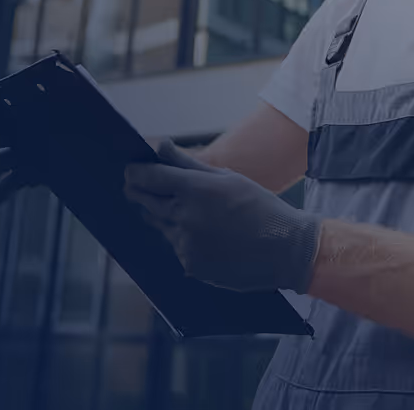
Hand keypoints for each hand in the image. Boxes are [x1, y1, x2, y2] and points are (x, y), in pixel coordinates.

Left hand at [123, 139, 320, 293]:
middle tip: (133, 186)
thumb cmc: (258, 206)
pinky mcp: (191, 266)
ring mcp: (186, 244)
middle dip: (138, 192)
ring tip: (179, 209)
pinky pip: (176, 247)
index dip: (135, 173)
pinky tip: (202, 235)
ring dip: (162, 216)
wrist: (284, 249)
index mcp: (195, 189)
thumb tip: (161, 146)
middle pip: (147, 202)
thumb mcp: (226, 177)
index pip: (150, 178)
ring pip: (160, 226)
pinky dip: (181, 238)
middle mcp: (185, 217)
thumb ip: (188, 163)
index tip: (129, 170)